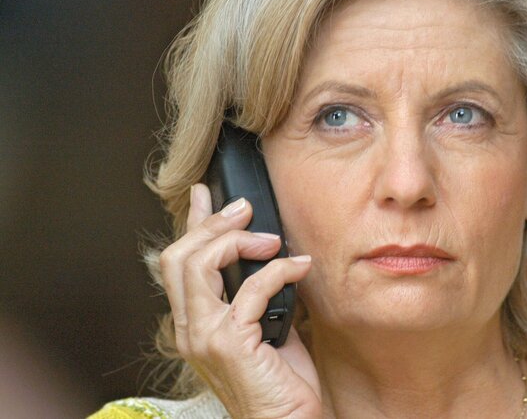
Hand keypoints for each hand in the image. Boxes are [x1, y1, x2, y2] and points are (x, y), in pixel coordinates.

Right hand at [159, 183, 320, 418]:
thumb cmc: (280, 381)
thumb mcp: (263, 327)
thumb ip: (254, 296)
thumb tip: (267, 256)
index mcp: (194, 323)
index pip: (177, 264)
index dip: (190, 224)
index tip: (204, 194)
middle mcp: (190, 329)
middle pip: (179, 257)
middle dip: (212, 224)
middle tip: (245, 209)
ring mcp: (205, 337)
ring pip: (200, 265)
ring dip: (238, 241)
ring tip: (272, 238)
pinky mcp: (230, 344)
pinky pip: (251, 289)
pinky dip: (279, 269)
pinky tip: (300, 265)